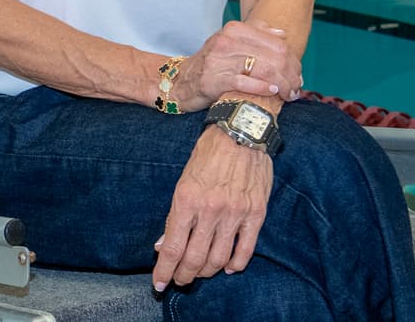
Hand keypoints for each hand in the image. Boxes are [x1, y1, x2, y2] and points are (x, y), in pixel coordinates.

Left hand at [152, 126, 272, 291]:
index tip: (158, 283)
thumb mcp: (183, 180)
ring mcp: (235, 214)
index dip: (164, 270)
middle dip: (184, 276)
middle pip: (195, 259)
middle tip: (180, 280)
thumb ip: (175, 216)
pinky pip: (245, 250)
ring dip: (207, 272)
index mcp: (186, 200)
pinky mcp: (256, 214)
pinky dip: (235, 264)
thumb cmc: (208, 153)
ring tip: (200, 273)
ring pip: (219, 259)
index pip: (172, 248)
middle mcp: (210, 210)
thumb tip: (163, 245)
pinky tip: (228, 267)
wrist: (241, 130)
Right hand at [177, 19, 301, 109]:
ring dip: (283, 84)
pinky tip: (273, 91)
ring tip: (289, 94)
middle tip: (297, 88)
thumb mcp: (230, 42)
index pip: (277, 43)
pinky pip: (245, 83)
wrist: (181, 82)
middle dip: (291, 75)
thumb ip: (256, 34)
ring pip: (264, 70)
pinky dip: (263, 87)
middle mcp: (227, 41)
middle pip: (274, 57)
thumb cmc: (212, 63)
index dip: (293, 61)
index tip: (297, 75)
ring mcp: (220, 60)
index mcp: (235, 30)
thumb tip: (282, 34)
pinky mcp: (214, 80)